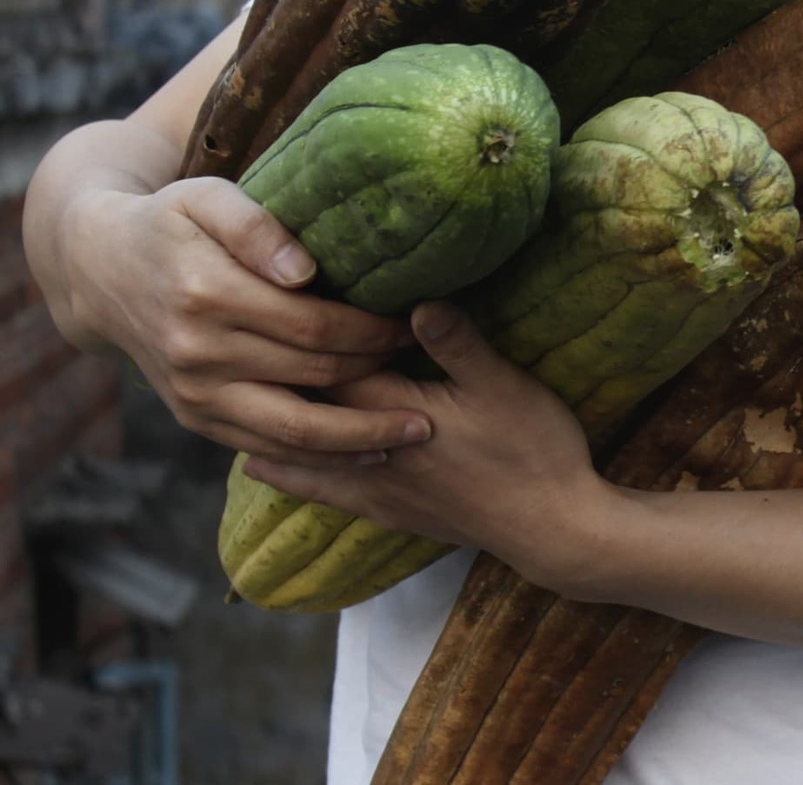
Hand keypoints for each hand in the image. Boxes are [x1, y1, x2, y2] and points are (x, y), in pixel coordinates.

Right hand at [65, 178, 423, 466]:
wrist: (99, 268)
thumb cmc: (169, 222)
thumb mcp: (206, 198)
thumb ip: (255, 228)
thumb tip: (304, 272)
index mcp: (206, 294)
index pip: (313, 325)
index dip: (371, 331)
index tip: (411, 328)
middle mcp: (197, 352)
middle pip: (313, 377)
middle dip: (378, 379)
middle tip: (430, 382)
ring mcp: (193, 393)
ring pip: (292, 431)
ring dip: (359, 438)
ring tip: (415, 434)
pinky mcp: (193, 417)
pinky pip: (264, 448)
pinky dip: (319, 458)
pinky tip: (366, 455)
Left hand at [243, 302, 606, 571]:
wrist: (552, 528)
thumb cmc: (534, 449)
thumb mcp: (504, 385)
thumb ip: (457, 343)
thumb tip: (415, 298)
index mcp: (397, 412)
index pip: (334, 366)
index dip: (307, 336)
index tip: (277, 306)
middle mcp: (374, 452)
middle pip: (310, 410)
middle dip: (278, 380)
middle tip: (237, 350)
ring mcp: (381, 488)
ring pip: (307, 455)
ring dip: (270, 431)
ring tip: (226, 412)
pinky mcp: (394, 513)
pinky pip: (328, 493)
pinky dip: (294, 478)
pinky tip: (273, 473)